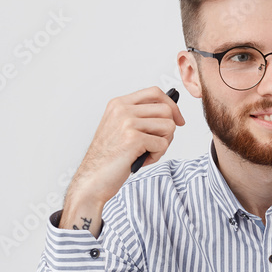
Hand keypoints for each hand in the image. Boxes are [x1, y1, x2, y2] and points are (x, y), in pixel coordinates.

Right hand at [60, 87, 184, 234]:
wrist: (93, 179)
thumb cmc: (109, 158)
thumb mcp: (121, 129)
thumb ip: (140, 117)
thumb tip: (171, 113)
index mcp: (119, 104)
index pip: (154, 92)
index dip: (171, 105)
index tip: (178, 120)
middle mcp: (122, 109)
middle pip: (166, 110)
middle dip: (169, 130)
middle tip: (157, 144)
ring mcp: (127, 122)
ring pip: (168, 126)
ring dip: (163, 144)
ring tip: (147, 153)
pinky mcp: (133, 139)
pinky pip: (162, 144)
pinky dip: (157, 156)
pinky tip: (142, 160)